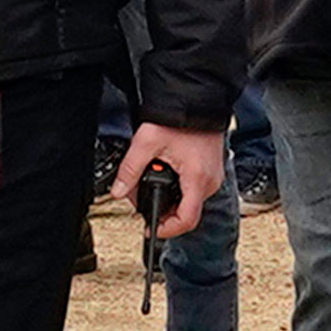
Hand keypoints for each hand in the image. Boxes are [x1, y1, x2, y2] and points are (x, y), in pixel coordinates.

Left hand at [111, 124, 226, 238]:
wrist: (197, 99)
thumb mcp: (147, 142)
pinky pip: (195, 188)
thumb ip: (129, 170)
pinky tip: (164, 173)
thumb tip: (118, 191)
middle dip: (162, 210)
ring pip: (190, 200)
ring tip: (149, 181)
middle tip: (141, 197)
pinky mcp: (211, 169)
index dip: (166, 230)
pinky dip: (178, 187)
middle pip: (187, 212)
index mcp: (197, 179)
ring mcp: (213, 176)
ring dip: (170, 198)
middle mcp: (210, 181)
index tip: (151, 229)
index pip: (186, 220)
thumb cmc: (179, 119)